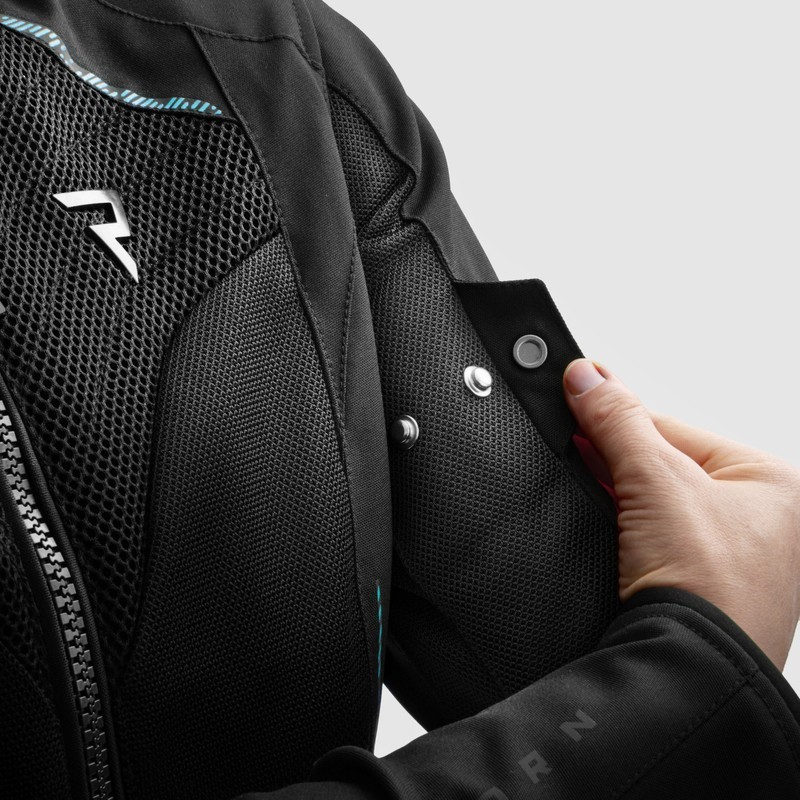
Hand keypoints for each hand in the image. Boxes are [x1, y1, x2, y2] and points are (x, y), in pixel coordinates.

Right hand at [562, 358, 799, 670]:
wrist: (697, 672)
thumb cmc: (714, 589)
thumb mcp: (657, 480)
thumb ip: (617, 421)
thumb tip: (587, 378)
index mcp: (773, 482)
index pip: (675, 428)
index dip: (621, 420)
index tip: (581, 402)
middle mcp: (761, 519)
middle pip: (665, 465)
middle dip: (618, 459)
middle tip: (576, 439)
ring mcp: (733, 557)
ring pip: (657, 504)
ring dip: (620, 495)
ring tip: (593, 486)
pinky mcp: (703, 586)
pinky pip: (656, 539)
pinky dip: (627, 529)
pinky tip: (607, 524)